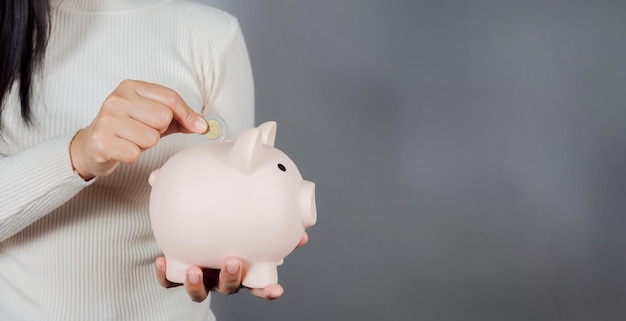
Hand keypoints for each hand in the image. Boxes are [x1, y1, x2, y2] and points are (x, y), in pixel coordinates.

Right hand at [70, 80, 207, 179]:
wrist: (92, 146)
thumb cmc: (127, 129)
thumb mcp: (153, 117)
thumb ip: (179, 118)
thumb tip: (203, 124)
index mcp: (131, 87)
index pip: (170, 97)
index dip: (188, 114)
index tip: (198, 126)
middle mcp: (116, 99)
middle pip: (163, 117)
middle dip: (159, 131)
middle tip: (144, 131)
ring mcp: (107, 119)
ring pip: (151, 137)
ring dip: (146, 145)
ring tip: (132, 140)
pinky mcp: (101, 141)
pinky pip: (135, 153)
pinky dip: (133, 156)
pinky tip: (122, 149)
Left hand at [155, 232, 309, 301]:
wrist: (191, 215)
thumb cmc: (226, 218)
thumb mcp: (247, 217)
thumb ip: (271, 219)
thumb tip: (303, 232)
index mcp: (242, 268)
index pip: (258, 285)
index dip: (266, 290)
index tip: (276, 289)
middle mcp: (222, 275)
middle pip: (229, 288)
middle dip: (232, 279)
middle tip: (233, 262)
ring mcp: (199, 276)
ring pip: (200, 292)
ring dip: (197, 285)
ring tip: (194, 270)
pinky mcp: (174, 272)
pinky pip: (168, 280)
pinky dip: (164, 274)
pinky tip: (162, 259)